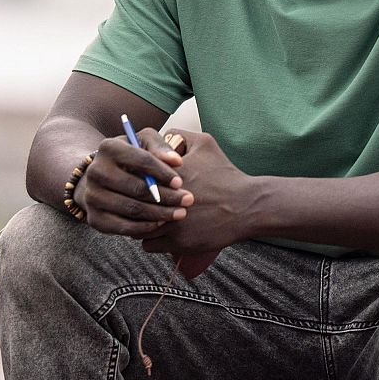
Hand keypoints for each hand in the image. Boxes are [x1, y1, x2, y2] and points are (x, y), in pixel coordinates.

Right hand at [76, 127, 191, 237]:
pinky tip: (161, 223)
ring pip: (132, 209)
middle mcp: (95, 171)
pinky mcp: (94, 219)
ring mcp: (92, 196)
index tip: (180, 182)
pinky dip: (146, 227)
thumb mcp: (143, 143)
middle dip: (166, 196)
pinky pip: (124, 227)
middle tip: (188, 200)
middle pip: (136, 188)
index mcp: (108, 147)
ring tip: (180, 213)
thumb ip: (160, 146)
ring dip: (160, 213)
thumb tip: (176, 161)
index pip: (140, 160)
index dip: (163, 172)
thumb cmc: (130, 158)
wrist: (100, 179)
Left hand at [140, 130, 257, 270]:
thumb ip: (178, 135)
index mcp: (164, 175)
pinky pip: (148, 244)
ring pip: (136, 227)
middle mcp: (164, 199)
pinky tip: (159, 233)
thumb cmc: (225, 173)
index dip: (131, 182)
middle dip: (133, 204)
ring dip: (140, 224)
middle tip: (140, 203)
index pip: (131, 179)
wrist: (247, 205)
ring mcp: (169, 223)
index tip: (136, 184)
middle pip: (131, 204)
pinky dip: (151, 240)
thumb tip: (158, 136)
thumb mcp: (204, 143)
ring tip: (149, 219)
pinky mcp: (177, 242)